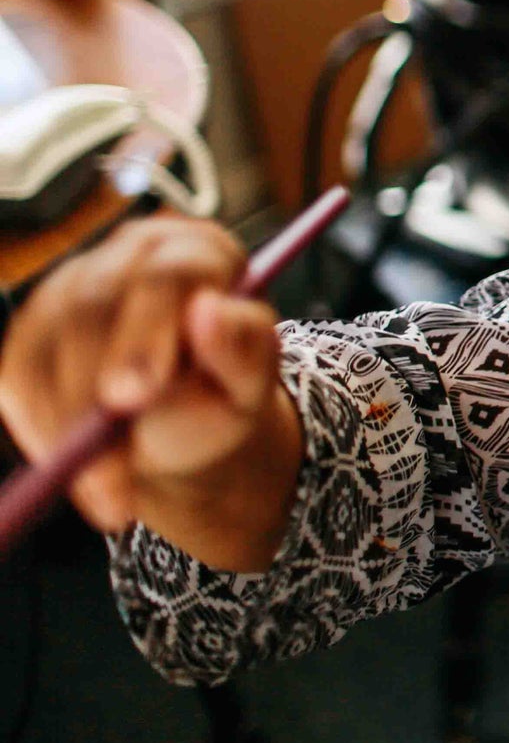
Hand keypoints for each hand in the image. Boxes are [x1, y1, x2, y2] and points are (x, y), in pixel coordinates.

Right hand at [0, 217, 300, 567]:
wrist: (185, 424)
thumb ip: (242, 345)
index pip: (166, 274)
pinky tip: (77, 471)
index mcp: (196, 251)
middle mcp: (127, 256)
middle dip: (91, 388)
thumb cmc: (226, 391)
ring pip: (44, 346)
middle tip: (111, 463)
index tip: (137, 395)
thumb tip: (209, 310)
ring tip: (109, 491)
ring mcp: (70, 288)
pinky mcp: (31, 333)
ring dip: (66, 426)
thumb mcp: (251, 378)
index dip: (145, 333)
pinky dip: (41, 430)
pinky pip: (17, 378)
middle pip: (90, 305)